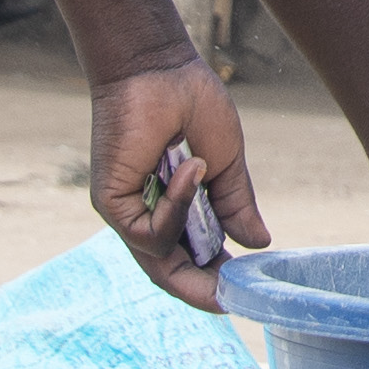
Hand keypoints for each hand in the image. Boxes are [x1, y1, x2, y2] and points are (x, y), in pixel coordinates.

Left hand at [89, 58, 265, 307]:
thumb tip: (259, 243)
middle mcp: (143, 212)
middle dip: (199, 289)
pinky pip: (148, 230)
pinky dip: (176, 212)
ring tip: (223, 244)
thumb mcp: (223, 164)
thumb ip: (235, 204)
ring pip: (157, 257)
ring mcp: (125, 208)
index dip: (211, 277)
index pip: (186, 256)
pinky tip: (193, 174)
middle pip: (166, 269)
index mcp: (170, 204)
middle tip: (228, 301)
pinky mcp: (110, 200)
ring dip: (194, 252)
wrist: (158, 67)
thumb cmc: (189, 103)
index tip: (240, 291)